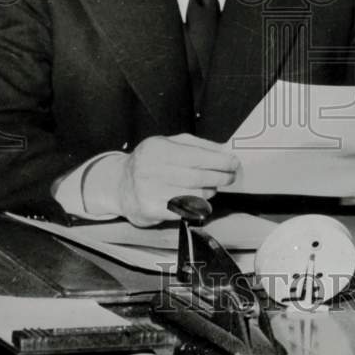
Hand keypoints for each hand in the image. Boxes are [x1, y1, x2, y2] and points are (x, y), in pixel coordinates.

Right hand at [83, 133, 238, 226]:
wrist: (120, 185)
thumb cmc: (150, 162)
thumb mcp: (168, 143)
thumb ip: (196, 144)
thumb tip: (223, 150)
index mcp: (157, 149)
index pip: (196, 156)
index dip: (219, 161)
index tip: (234, 163)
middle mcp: (151, 170)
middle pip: (197, 176)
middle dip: (220, 177)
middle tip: (230, 177)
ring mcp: (150, 192)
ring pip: (194, 195)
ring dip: (210, 192)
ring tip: (212, 187)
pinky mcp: (151, 211)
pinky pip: (185, 211)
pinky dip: (198, 206)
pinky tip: (200, 201)